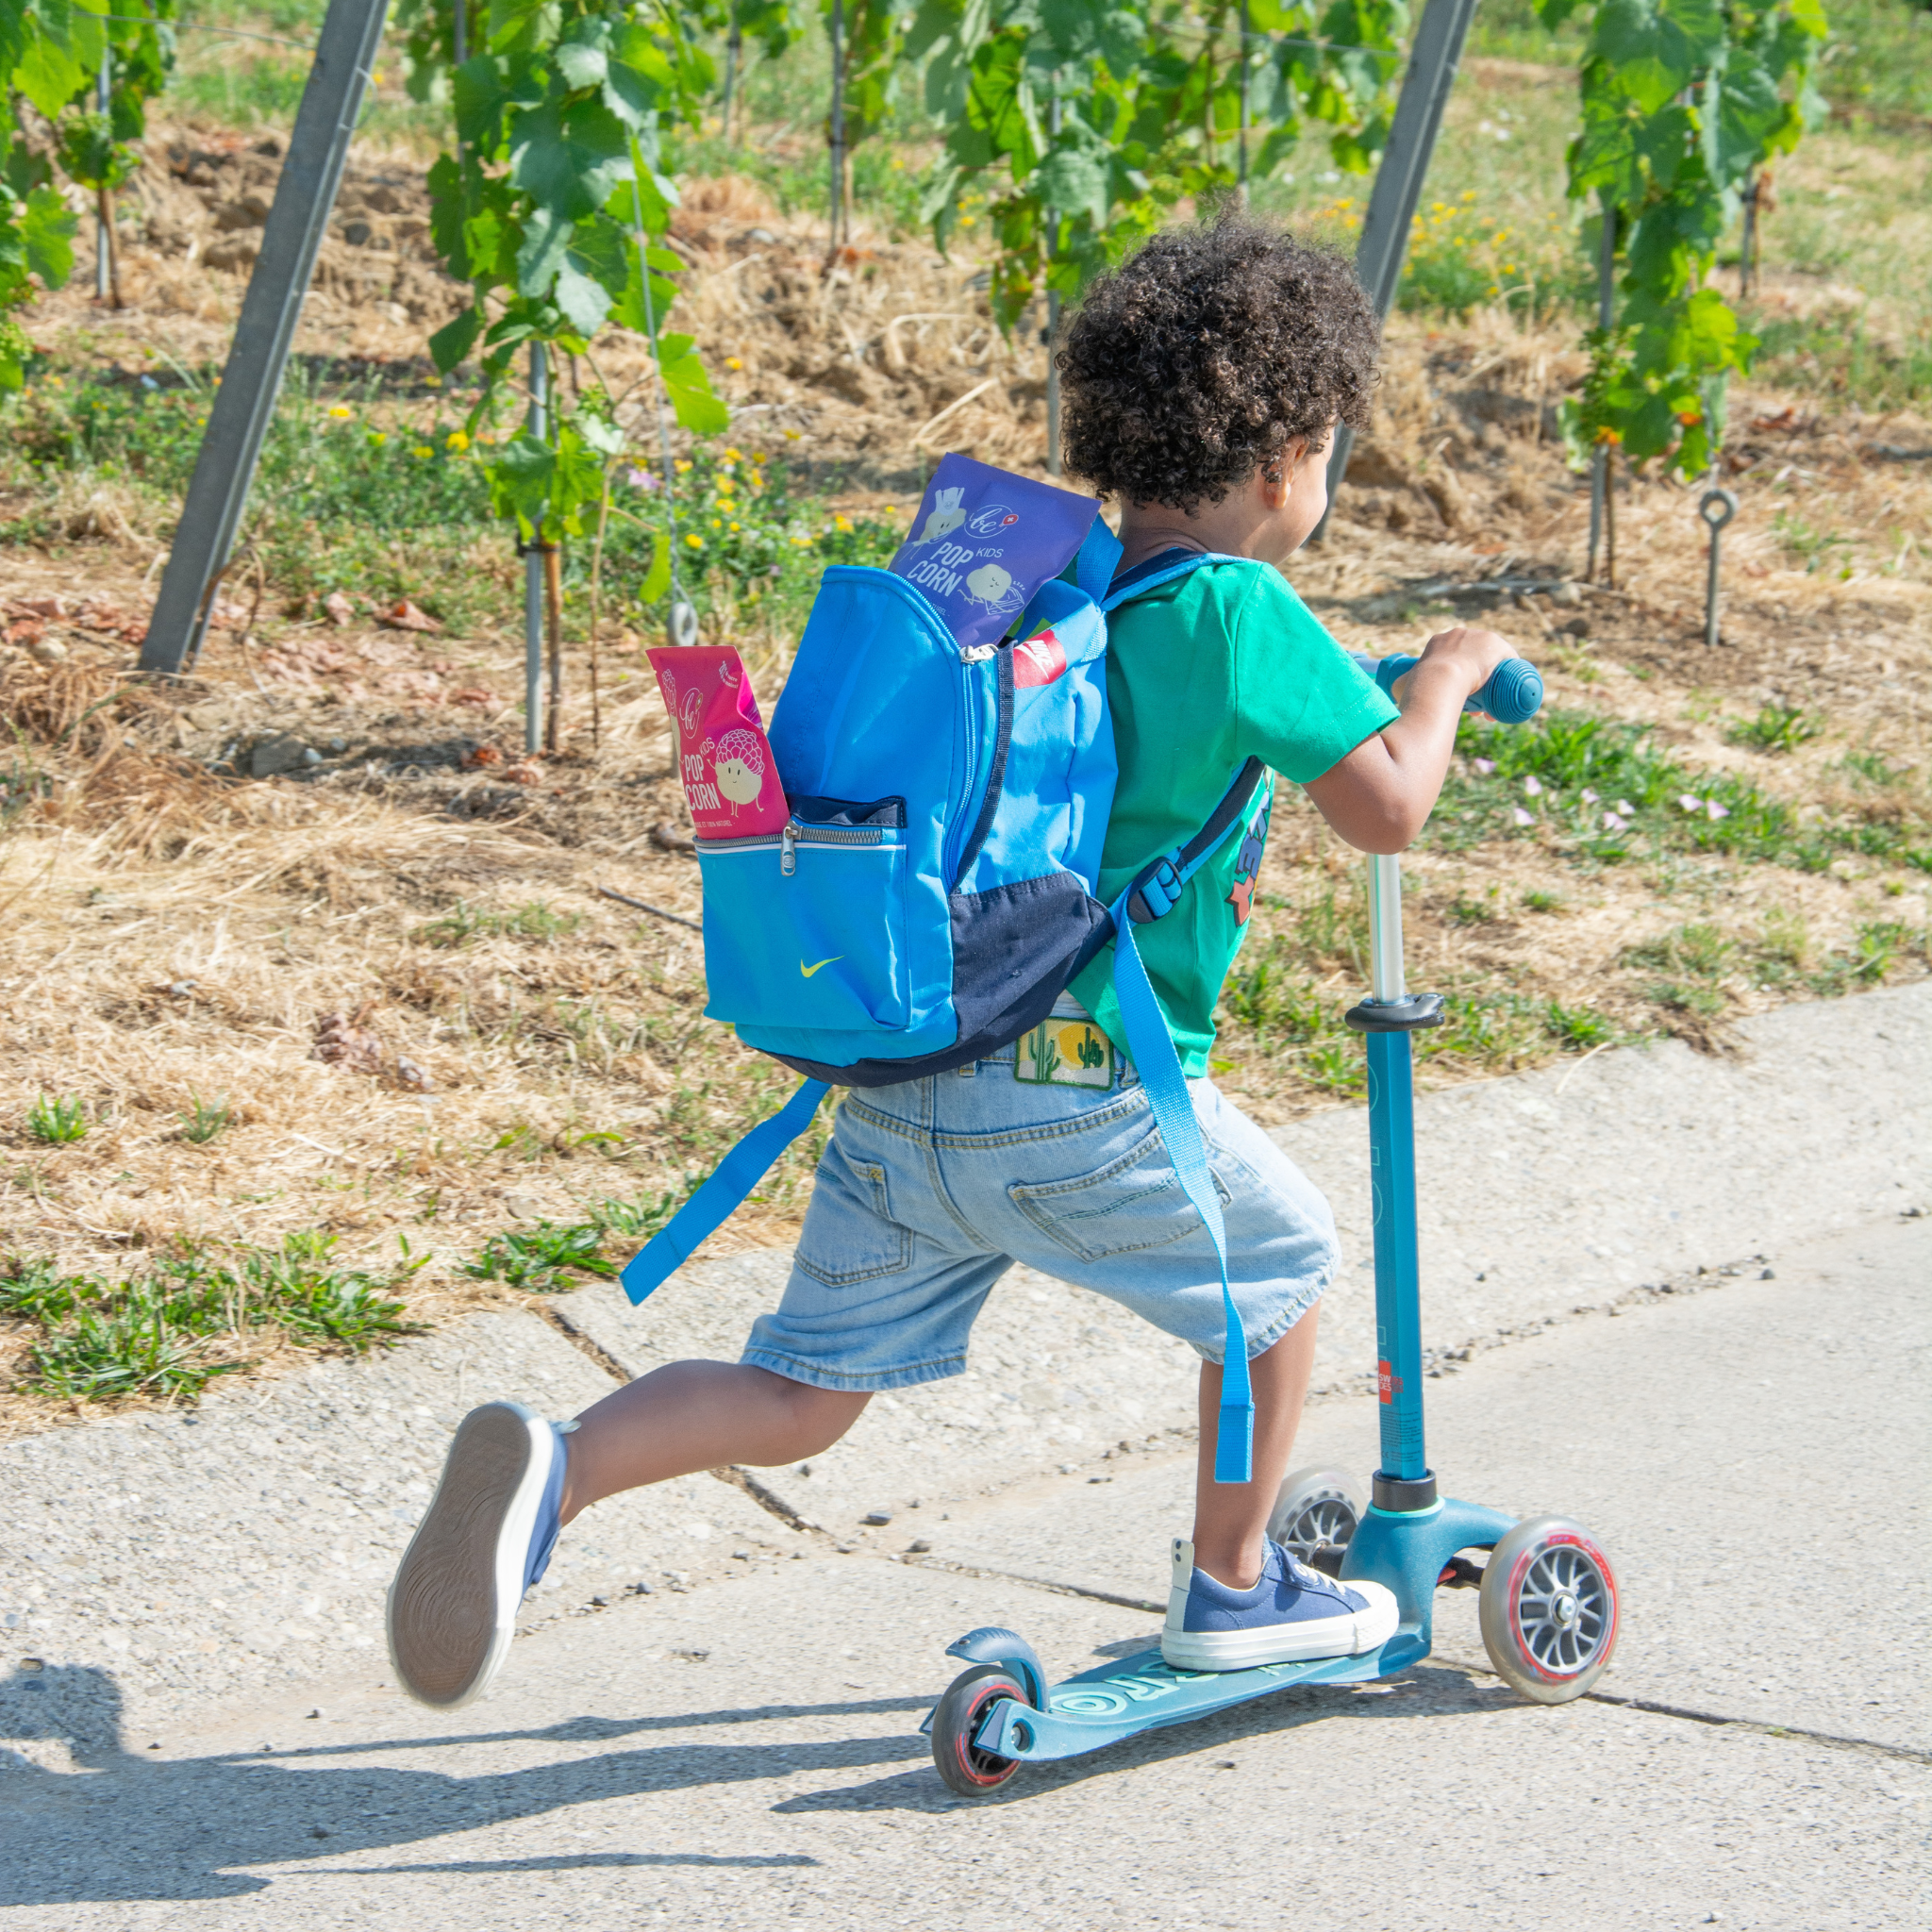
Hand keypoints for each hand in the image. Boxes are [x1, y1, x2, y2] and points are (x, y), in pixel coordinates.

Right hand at [1391, 627, 1517, 713]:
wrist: (1441, 678)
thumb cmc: (1419, 685)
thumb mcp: (1402, 684)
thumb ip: (1397, 687)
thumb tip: (1391, 694)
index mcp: (1439, 641)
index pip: (1454, 659)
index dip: (1457, 680)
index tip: (1459, 699)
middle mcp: (1461, 634)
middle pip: (1474, 661)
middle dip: (1476, 685)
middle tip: (1475, 709)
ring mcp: (1480, 638)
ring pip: (1492, 662)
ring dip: (1493, 682)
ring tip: (1489, 709)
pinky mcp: (1497, 646)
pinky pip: (1509, 660)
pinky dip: (1512, 673)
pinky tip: (1511, 689)